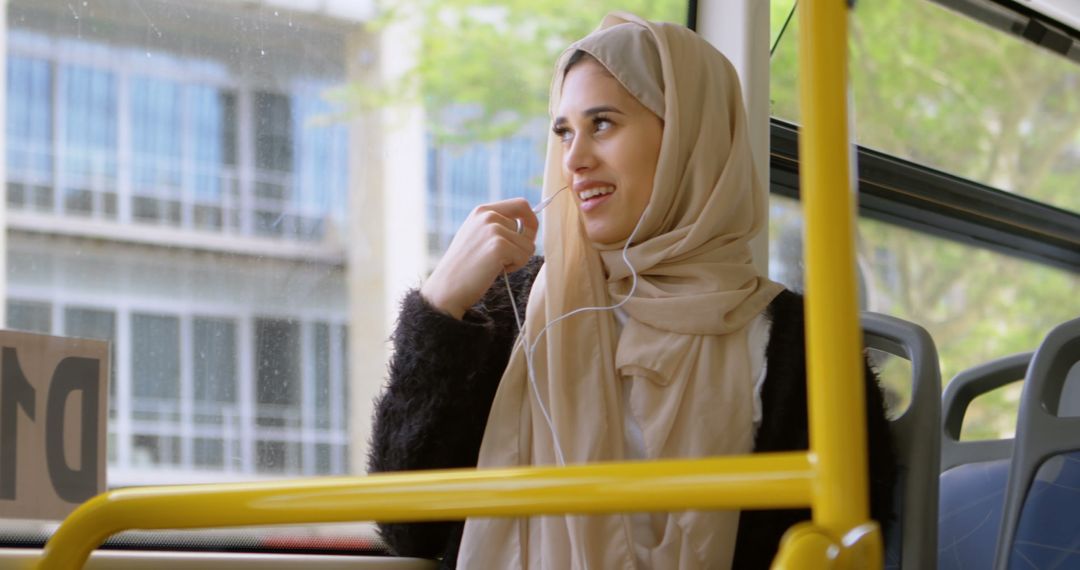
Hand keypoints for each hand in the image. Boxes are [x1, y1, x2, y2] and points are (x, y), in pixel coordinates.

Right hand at [421, 198, 538, 318]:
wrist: (447, 288)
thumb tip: (531, 226)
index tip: (529, 235)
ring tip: (492, 265)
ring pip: (528, 245)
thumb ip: (498, 227)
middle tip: (497, 260)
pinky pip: (524, 257)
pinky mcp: (499, 246)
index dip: (531, 220)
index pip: (521, 204)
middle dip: (520, 247)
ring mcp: (493, 229)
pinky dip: (514, 267)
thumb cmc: (465, 267)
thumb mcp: (478, 236)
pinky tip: (494, 271)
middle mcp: (488, 215)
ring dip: (517, 259)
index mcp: (482, 211)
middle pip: (528, 228)